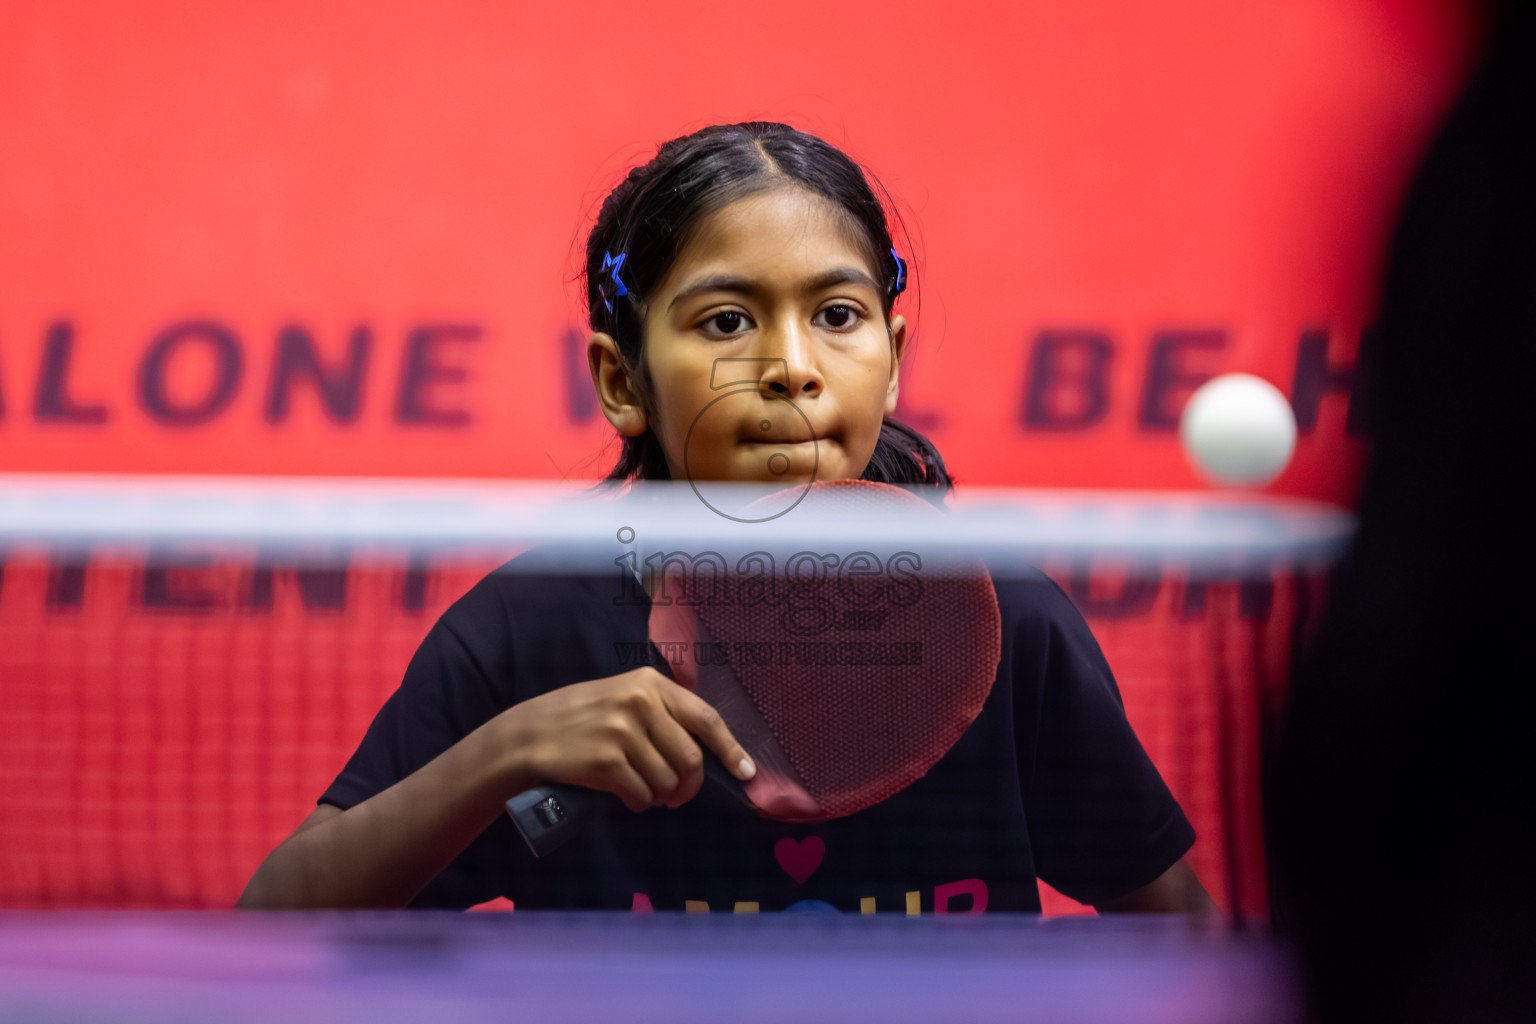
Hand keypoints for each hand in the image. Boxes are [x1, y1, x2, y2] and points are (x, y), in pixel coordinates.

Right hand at [498, 668, 755, 812]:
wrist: (524, 736)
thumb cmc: (576, 720)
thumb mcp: (620, 698)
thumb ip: (659, 713)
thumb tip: (703, 752)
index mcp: (649, 683)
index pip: (705, 718)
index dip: (731, 748)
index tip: (747, 772)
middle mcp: (640, 701)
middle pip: (691, 759)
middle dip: (688, 786)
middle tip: (675, 797)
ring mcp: (623, 731)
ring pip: (667, 782)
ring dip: (659, 797)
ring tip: (640, 791)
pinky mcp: (607, 761)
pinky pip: (641, 795)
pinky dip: (637, 803)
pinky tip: (622, 796)